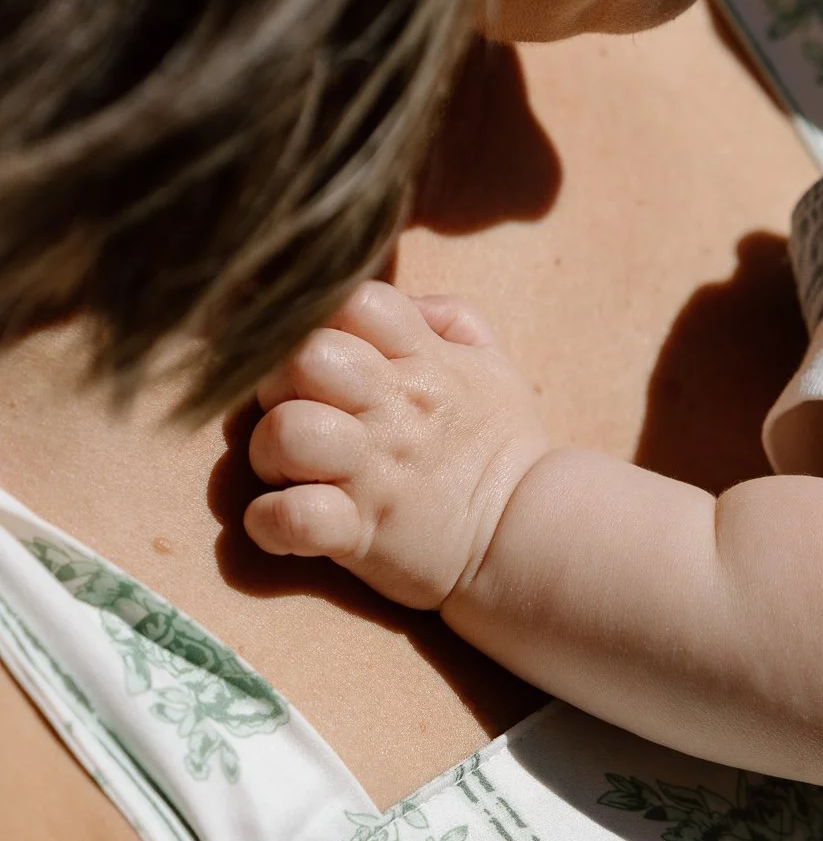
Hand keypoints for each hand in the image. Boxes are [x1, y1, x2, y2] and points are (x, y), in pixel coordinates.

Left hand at [244, 280, 551, 609]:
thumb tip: (405, 300)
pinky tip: (283, 521)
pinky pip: (290, 517)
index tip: (323, 353)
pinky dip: (271, 522)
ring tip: (290, 469)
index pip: (353, 301)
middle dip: (279, 381)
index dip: (323, 319)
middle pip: (303, 358)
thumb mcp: (493, 368)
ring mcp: (371, 474)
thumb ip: (449, 319)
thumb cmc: (503, 452)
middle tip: (296, 410)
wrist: (535, 541)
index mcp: (422, 363)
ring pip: (286, 432)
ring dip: (269, 451)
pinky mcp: (357, 534)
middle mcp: (392, 411)